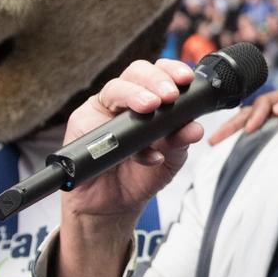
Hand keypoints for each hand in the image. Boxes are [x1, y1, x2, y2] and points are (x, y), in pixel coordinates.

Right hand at [59, 59, 206, 226]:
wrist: (114, 206)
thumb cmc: (140, 176)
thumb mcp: (170, 160)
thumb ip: (181, 142)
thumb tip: (195, 128)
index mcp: (150, 100)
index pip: (160, 74)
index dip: (172, 70)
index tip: (187, 80)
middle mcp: (125, 100)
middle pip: (137, 72)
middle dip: (155, 79)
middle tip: (170, 95)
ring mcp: (103, 110)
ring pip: (116, 88)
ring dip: (135, 94)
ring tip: (152, 106)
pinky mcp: (82, 123)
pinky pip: (96, 117)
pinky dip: (117, 129)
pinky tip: (136, 147)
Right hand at [205, 85, 277, 144]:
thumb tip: (277, 109)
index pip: (264, 104)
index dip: (256, 116)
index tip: (250, 129)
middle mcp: (277, 106)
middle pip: (249, 112)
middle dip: (231, 125)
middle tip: (214, 140)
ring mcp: (275, 118)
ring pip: (248, 122)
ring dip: (231, 131)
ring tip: (214, 143)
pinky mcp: (276, 131)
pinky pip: (256, 133)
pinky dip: (241, 139)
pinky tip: (230, 148)